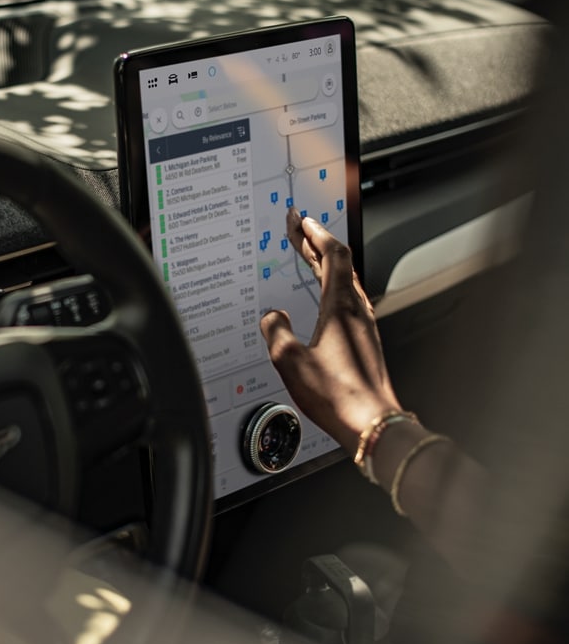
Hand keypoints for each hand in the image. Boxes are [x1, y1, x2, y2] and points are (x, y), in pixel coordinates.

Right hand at [260, 207, 401, 454]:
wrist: (372, 423)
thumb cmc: (337, 395)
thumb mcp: (289, 361)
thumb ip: (276, 331)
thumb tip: (272, 317)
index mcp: (342, 307)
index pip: (333, 255)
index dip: (315, 234)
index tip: (301, 221)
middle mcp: (357, 311)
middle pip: (339, 264)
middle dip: (316, 243)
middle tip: (298, 229)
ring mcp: (364, 326)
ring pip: (344, 282)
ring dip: (324, 264)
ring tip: (308, 256)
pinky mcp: (364, 341)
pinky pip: (346, 301)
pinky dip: (330, 286)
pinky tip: (321, 298)